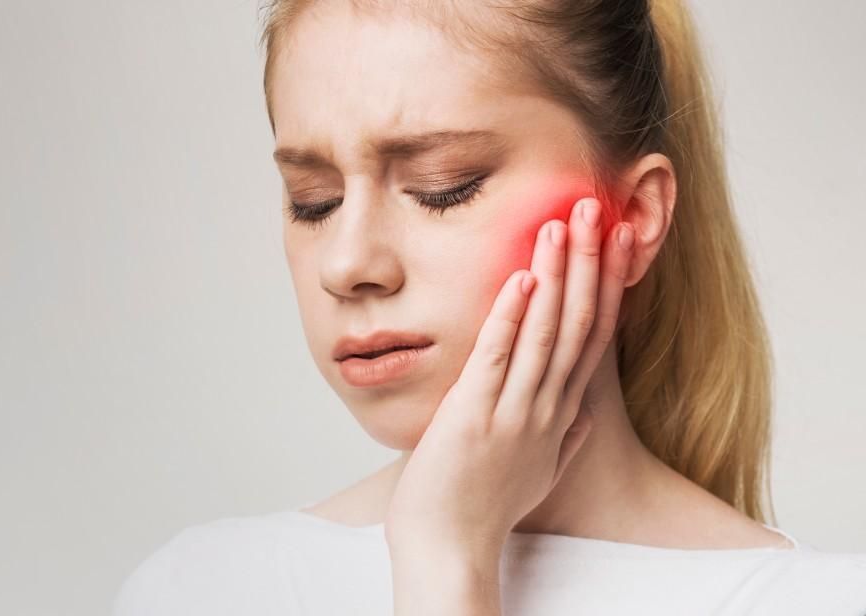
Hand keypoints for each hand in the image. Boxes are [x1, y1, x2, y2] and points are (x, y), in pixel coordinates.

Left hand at [384, 197, 634, 559]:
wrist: (449, 548)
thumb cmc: (484, 507)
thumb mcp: (536, 472)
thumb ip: (562, 440)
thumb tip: (580, 418)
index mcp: (560, 415)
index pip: (596, 338)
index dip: (609, 285)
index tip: (620, 240)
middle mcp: (547, 408)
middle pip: (580, 324)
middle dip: (589, 262)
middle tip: (596, 206)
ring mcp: (514, 412)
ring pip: (546, 333)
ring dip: (556, 275)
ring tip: (562, 223)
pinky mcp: (476, 417)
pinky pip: (498, 359)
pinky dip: (510, 317)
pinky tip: (520, 279)